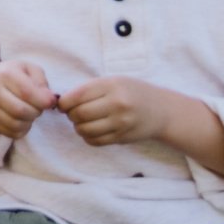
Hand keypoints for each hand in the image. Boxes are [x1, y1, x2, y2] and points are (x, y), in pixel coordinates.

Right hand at [0, 60, 56, 141]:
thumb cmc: (15, 74)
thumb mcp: (30, 69)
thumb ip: (41, 82)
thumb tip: (49, 99)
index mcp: (5, 74)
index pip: (26, 93)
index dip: (43, 101)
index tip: (51, 102)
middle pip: (19, 111)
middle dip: (36, 112)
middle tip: (40, 107)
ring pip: (14, 124)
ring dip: (29, 122)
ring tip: (31, 113)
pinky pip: (9, 133)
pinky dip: (22, 130)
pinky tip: (24, 120)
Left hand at [58, 78, 223, 176]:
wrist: (161, 110)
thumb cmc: (132, 92)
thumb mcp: (114, 81)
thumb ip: (90, 89)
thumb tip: (61, 102)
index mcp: (112, 86)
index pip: (77, 96)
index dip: (64, 102)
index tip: (63, 104)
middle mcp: (117, 104)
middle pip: (79, 114)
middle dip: (70, 115)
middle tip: (73, 112)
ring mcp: (121, 123)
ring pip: (84, 130)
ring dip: (78, 127)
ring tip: (83, 121)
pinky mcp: (122, 138)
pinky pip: (95, 141)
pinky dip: (87, 137)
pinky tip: (92, 130)